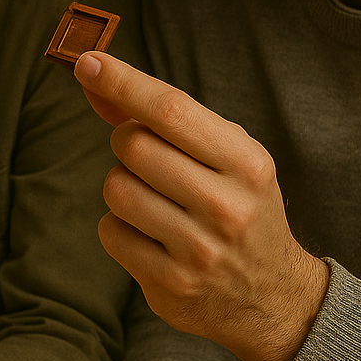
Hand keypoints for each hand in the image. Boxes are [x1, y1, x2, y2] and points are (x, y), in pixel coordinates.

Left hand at [74, 52, 328, 360]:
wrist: (271, 296)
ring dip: (121, 186)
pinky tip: (149, 235)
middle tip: (145, 158)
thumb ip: (165, 119)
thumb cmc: (238, 209)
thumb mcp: (224, 158)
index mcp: (247, 163)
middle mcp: (226, 205)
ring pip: (116, 189)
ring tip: (152, 199)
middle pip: (133, 146)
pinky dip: (118, 227)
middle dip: (126, 143)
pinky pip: (111, 232)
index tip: (89, 63)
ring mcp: (198, 248)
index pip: (171, 110)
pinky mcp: (170, 282)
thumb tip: (96, 76)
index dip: (123, 82)